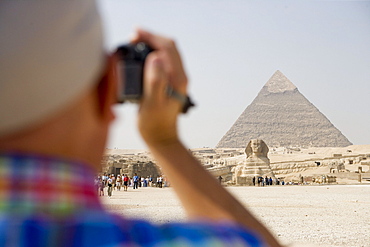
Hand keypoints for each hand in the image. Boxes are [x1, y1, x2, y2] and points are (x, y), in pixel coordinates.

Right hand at [131, 29, 187, 145]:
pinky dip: (150, 55)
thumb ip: (155, 80)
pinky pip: (162, 62)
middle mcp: (179, 76)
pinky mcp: (169, 83)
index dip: (151, 37)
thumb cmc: (154, 123)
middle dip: (150, 38)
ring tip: (134, 45)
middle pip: (168, 47)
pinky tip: (139, 58)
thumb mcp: (152, 103)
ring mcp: (175, 79)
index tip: (134, 33)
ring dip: (151, 45)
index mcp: (177, 78)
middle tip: (132, 38)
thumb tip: (156, 57)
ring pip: (165, 53)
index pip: (167, 47)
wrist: (161, 138)